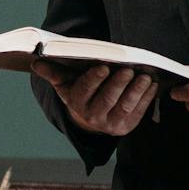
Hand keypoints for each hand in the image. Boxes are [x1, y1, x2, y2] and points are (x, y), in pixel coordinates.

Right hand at [32, 59, 157, 136]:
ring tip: (145, 77)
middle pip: (107, 99)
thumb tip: (37, 63)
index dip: (94, 79)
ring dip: (136, 91)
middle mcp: (92, 116)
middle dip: (118, 84)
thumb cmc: (79, 90)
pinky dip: (146, 98)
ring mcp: (110, 123)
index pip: (84, 91)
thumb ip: (54, 72)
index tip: (103, 66)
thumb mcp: (66, 82)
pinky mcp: (126, 126)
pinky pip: (138, 112)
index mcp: (76, 102)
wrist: (90, 116)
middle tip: (128, 70)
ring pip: (125, 106)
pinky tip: (152, 85)